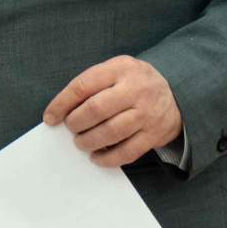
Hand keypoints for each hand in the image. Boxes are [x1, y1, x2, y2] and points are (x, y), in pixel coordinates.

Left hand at [42, 55, 183, 166]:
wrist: (176, 94)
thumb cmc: (134, 83)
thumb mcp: (116, 70)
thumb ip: (92, 84)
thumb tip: (61, 111)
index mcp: (121, 68)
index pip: (83, 86)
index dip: (62, 104)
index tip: (50, 117)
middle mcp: (136, 89)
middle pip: (96, 110)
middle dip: (76, 123)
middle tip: (71, 128)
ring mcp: (147, 113)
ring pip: (111, 132)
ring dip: (89, 141)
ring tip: (81, 142)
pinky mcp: (154, 135)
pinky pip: (126, 152)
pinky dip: (107, 158)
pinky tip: (96, 157)